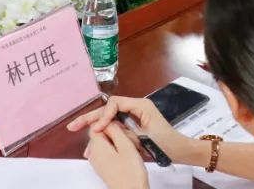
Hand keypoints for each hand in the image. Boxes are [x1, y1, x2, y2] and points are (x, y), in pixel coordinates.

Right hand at [68, 96, 194, 165]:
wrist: (179, 150)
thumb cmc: (165, 143)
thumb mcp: (143, 138)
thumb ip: (123, 132)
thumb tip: (104, 129)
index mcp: (140, 105)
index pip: (114, 104)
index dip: (103, 115)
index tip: (98, 130)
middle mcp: (136, 106)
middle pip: (108, 108)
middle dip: (90, 117)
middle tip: (73, 126)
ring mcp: (134, 114)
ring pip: (109, 116)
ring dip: (95, 125)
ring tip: (78, 133)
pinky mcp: (133, 123)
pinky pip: (115, 124)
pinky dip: (105, 131)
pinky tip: (94, 140)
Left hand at [85, 122, 149, 188]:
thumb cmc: (130, 173)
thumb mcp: (125, 145)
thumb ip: (114, 130)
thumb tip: (108, 120)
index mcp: (96, 146)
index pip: (96, 124)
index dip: (110, 121)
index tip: (122, 125)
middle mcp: (93, 153)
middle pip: (102, 134)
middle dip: (117, 133)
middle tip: (131, 139)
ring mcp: (98, 161)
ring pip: (107, 142)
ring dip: (120, 142)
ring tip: (133, 148)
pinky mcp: (104, 167)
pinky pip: (109, 152)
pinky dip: (119, 150)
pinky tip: (130, 155)